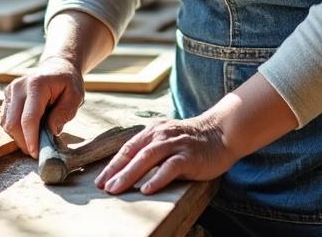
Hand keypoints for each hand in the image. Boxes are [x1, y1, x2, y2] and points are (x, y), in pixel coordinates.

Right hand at [0, 56, 84, 155]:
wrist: (57, 67)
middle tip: (37, 151)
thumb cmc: (67, 82)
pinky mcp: (7, 97)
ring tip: (36, 138)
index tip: (36, 154)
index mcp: (37, 84)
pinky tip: (29, 130)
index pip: (29, 118)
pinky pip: (5, 120)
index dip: (31, 138)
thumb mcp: (75, 96)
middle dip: (24, 142)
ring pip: (6, 124)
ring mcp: (10, 91)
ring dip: (19, 137)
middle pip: (13, 123)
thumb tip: (51, 131)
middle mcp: (18, 87)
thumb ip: (64, 113)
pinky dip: (16, 130)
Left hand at [94, 115, 236, 195]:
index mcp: (153, 132)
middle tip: (104, 187)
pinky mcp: (189, 155)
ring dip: (130, 174)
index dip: (112, 165)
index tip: (100, 181)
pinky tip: (147, 188)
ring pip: (148, 158)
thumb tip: (127, 171)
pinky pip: (171, 167)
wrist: (221, 132)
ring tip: (117, 189)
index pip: (127, 149)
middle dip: (116, 171)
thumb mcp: (167, 140)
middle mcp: (161, 135)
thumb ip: (150, 151)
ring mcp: (175, 144)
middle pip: (134, 153)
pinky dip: (157, 178)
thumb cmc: (191, 142)